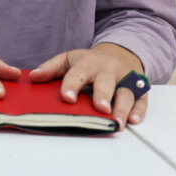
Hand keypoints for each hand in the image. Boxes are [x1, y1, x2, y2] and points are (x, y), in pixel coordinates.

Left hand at [30, 43, 146, 129]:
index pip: (78, 74)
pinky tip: (134, 120)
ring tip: (117, 123)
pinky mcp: (139, 89)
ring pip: (126, 93)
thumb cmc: (90, 61)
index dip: (72, 85)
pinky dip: (139, 110)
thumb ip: (51, 68)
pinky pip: (141, 100)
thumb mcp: (69, 59)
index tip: (67, 98)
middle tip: (101, 109)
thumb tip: (33, 77)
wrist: (119, 53)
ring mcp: (125, 79)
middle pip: (105, 83)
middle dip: (103, 96)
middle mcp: (108, 70)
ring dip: (122, 108)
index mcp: (88, 63)